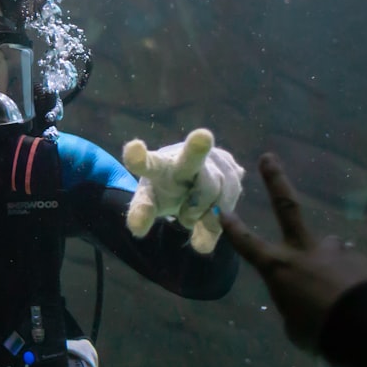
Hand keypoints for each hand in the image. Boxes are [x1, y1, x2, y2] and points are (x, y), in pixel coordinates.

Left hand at [123, 129, 243, 252]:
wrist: (191, 180)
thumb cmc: (164, 190)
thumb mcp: (149, 201)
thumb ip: (140, 212)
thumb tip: (137, 230)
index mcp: (160, 165)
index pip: (148, 164)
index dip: (139, 158)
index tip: (132, 149)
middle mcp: (187, 157)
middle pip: (192, 158)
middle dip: (197, 147)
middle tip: (202, 136)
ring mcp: (213, 161)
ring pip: (214, 194)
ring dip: (201, 213)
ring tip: (190, 212)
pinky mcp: (234, 171)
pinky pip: (229, 203)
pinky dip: (217, 220)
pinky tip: (210, 214)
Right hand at [219, 153, 366, 351]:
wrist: (365, 327)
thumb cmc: (319, 331)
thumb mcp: (295, 326)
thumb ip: (294, 306)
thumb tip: (302, 301)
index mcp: (278, 268)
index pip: (248, 244)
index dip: (232, 228)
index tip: (222, 210)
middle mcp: (303, 251)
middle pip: (286, 207)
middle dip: (276, 181)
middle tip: (269, 157)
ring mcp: (332, 251)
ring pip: (327, 244)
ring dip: (328, 257)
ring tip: (337, 279)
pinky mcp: (358, 259)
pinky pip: (349, 263)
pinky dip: (349, 273)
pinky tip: (356, 289)